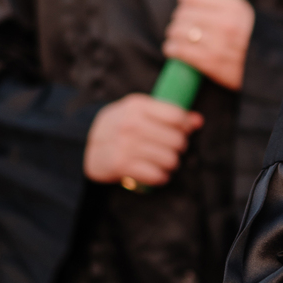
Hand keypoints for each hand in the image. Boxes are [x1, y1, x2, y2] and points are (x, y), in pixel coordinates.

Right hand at [84, 94, 202, 186]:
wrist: (84, 146)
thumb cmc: (119, 127)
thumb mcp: (139, 112)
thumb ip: (168, 114)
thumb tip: (197, 120)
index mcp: (137, 106)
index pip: (177, 116)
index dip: (185, 126)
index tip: (181, 131)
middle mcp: (131, 124)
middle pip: (177, 140)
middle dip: (178, 148)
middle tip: (169, 149)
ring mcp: (125, 144)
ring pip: (170, 159)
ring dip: (170, 164)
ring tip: (162, 161)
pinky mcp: (121, 165)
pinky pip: (157, 175)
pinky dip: (160, 177)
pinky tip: (155, 172)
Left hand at [163, 0, 254, 89]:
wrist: (266, 68)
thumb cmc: (248, 37)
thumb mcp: (240, 13)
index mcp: (235, 8)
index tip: (184, 3)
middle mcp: (227, 24)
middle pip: (185, 13)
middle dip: (178, 18)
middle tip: (179, 23)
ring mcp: (219, 44)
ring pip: (180, 31)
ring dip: (173, 33)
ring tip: (175, 36)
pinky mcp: (211, 62)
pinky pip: (181, 51)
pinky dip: (172, 48)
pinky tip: (172, 49)